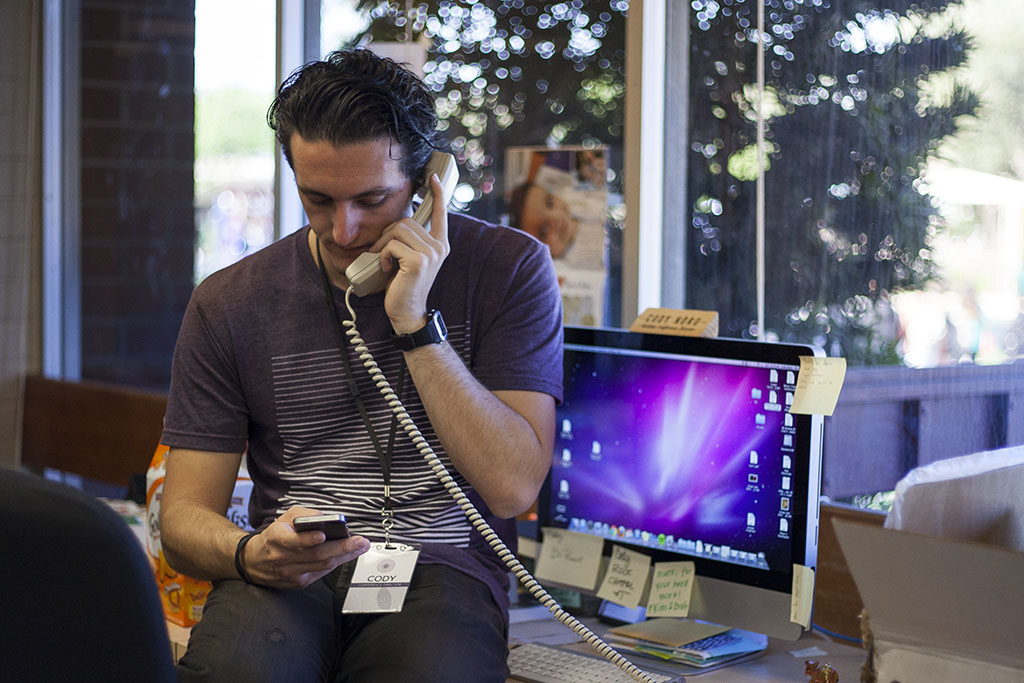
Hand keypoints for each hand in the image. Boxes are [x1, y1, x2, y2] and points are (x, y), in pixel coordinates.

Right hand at [239, 507, 369, 589]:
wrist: (254, 561)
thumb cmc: (273, 536)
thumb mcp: (285, 518)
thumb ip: (304, 516)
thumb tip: (326, 518)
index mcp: (277, 538)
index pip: (293, 541)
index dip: (308, 539)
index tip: (323, 535)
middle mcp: (283, 558)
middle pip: (316, 555)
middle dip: (342, 548)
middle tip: (360, 541)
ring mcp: (291, 573)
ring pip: (322, 565)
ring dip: (345, 556)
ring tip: (361, 547)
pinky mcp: (298, 583)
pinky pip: (321, 572)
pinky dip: (335, 563)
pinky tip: (347, 555)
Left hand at [376, 173, 450, 333]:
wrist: (407, 312)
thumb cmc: (404, 286)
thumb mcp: (409, 259)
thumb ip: (411, 240)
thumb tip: (399, 223)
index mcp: (440, 244)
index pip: (441, 213)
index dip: (437, 194)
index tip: (433, 177)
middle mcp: (439, 246)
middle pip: (406, 221)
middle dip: (388, 234)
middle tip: (382, 253)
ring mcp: (431, 253)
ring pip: (398, 231)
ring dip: (383, 245)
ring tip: (384, 261)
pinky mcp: (419, 261)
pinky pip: (392, 245)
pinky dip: (382, 255)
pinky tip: (385, 269)